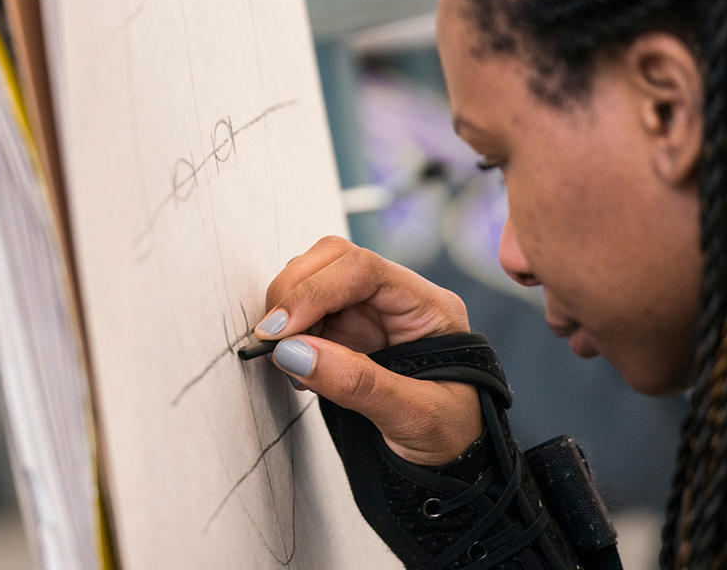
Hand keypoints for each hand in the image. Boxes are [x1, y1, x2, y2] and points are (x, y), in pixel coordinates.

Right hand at [257, 236, 481, 465]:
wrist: (453, 465)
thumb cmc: (450, 438)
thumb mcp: (416, 418)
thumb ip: (358, 384)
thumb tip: (293, 352)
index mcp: (428, 308)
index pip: (364, 270)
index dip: (315, 291)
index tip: (280, 330)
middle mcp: (396, 300)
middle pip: (334, 260)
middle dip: (295, 292)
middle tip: (272, 339)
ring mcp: (369, 314)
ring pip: (314, 280)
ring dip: (288, 312)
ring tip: (287, 359)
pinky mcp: (346, 333)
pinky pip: (306, 314)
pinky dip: (289, 333)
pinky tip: (295, 366)